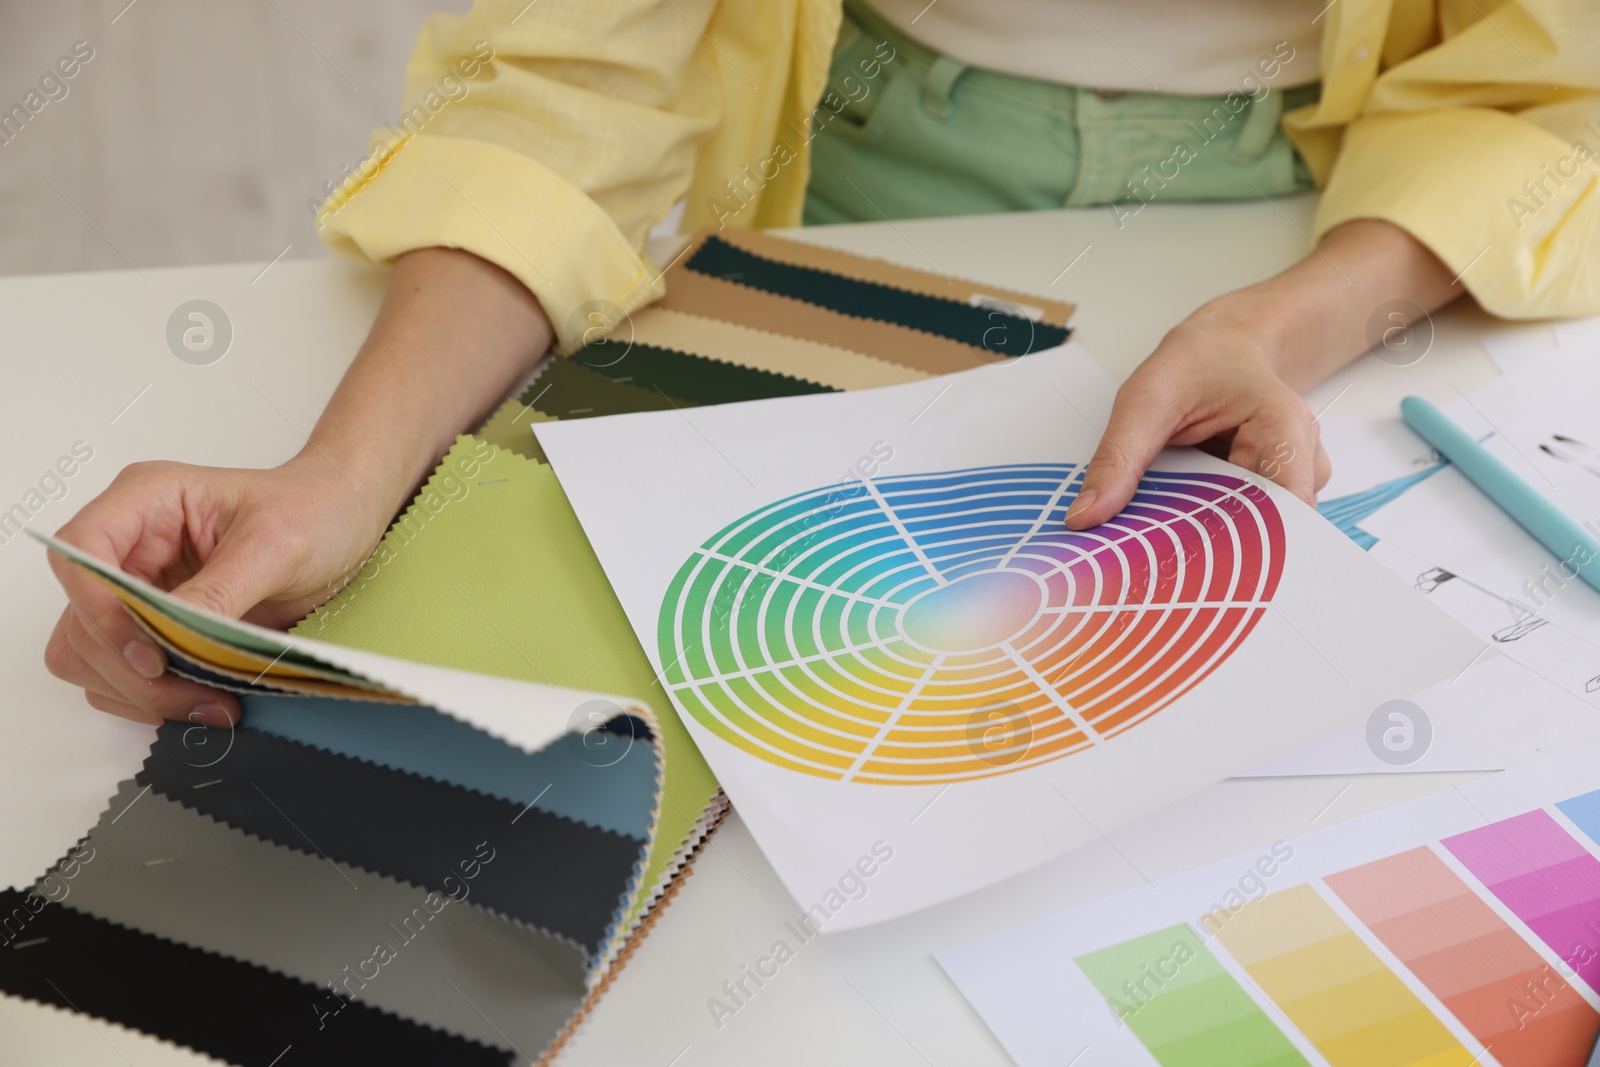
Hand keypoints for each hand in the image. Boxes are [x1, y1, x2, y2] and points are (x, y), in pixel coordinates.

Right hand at [45, 454, 389, 726]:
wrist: (347, 519)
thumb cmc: (315, 509)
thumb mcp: (276, 546)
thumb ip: (219, 593)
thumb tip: (169, 639)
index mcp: (147, 501)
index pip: (79, 555)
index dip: (100, 611)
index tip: (151, 655)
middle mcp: (130, 543)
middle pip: (81, 620)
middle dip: (132, 668)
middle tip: (197, 694)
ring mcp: (139, 586)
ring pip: (89, 655)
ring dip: (139, 691)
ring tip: (208, 702)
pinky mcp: (156, 624)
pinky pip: (121, 673)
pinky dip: (152, 696)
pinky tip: (202, 699)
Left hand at [1066, 219, 1460, 528]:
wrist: (1224, 349)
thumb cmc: (1197, 364)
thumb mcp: (1146, 399)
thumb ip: (1119, 457)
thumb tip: (1086, 516)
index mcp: (1284, 429)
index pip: (1284, 511)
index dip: (1243, 547)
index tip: (1186, 567)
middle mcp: (1300, 462)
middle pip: (1270, 533)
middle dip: (1215, 549)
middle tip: (1154, 565)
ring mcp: (1290, 482)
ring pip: (1255, 535)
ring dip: (1210, 540)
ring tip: (1161, 542)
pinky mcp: (1270, 496)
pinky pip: (1243, 526)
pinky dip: (1210, 530)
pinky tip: (1180, 528)